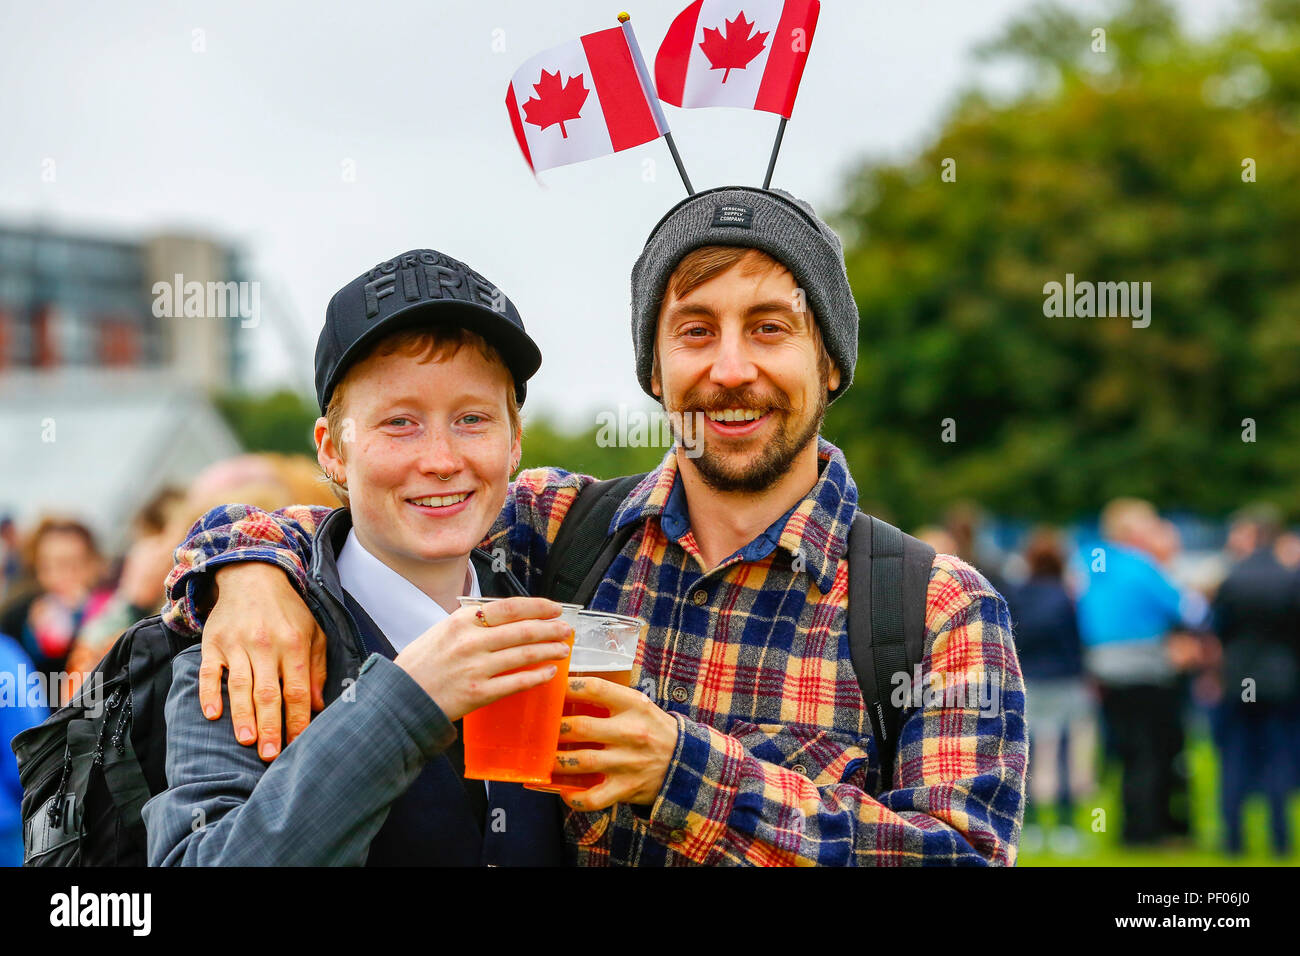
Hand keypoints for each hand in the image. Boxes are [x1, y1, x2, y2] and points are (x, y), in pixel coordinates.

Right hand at [201, 562, 326, 761]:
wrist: (253, 577)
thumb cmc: (288, 612)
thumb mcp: (313, 633)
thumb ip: (317, 668)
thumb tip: (317, 705)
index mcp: (293, 645)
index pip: (297, 690)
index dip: (297, 720)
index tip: (298, 745)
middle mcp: (265, 645)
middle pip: (268, 692)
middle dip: (270, 726)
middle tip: (270, 756)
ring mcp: (236, 644)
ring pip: (239, 686)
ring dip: (242, 716)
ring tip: (247, 742)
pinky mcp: (212, 643)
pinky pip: (208, 672)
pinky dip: (208, 694)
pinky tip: (212, 715)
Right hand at [395, 597, 572, 721]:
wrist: (401, 698)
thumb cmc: (420, 664)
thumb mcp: (442, 630)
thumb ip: (472, 622)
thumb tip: (505, 616)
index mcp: (462, 621)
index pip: (509, 607)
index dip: (538, 606)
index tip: (555, 608)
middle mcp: (471, 641)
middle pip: (522, 630)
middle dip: (550, 629)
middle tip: (567, 629)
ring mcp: (476, 668)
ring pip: (524, 655)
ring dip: (549, 650)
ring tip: (563, 649)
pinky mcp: (479, 693)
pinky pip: (516, 682)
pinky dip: (537, 676)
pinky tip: (550, 672)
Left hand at [553, 677, 678, 810]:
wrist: (687, 762)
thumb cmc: (654, 730)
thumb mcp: (639, 706)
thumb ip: (609, 699)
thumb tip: (566, 693)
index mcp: (634, 705)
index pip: (594, 688)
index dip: (567, 687)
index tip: (551, 690)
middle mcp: (631, 732)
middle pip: (581, 727)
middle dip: (555, 728)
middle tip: (541, 729)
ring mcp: (628, 762)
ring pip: (581, 761)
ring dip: (557, 761)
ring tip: (545, 758)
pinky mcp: (626, 788)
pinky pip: (593, 798)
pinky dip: (574, 798)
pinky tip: (564, 791)